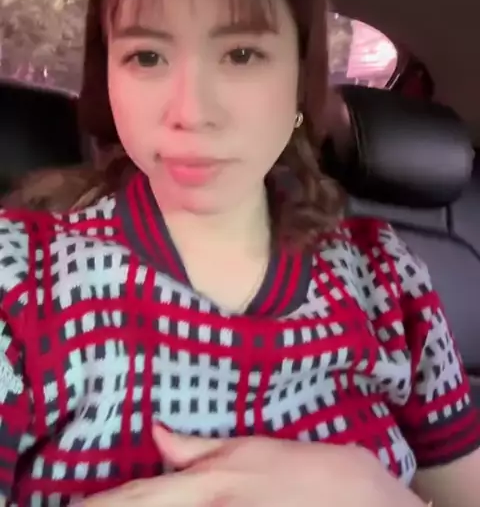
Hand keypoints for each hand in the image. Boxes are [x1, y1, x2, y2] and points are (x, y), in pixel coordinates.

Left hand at [82, 427, 425, 506]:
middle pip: (147, 506)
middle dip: (112, 505)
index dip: (105, 503)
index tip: (73, 506)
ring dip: (135, 504)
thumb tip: (156, 434)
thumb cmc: (316, 469)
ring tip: (102, 504)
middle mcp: (213, 503)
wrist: (366, 504)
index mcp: (213, 479)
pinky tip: (159, 504)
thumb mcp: (255, 450)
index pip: (142, 496)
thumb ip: (200, 448)